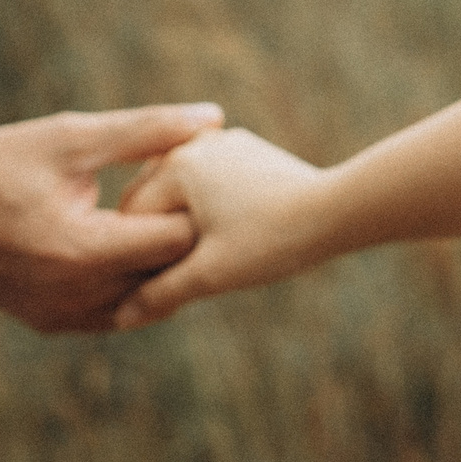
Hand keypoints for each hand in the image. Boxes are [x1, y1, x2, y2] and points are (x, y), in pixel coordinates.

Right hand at [0, 0, 219, 332]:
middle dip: (183, 243)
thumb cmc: (1, 159)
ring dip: (158, 269)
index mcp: (85, 251)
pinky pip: (113, 314)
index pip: (178, 243)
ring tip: (162, 224)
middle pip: (167, 278)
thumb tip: (215, 117)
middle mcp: (76, 297)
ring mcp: (61, 317)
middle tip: (198, 208)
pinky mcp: (48, 324)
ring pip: (143, 302)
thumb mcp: (74, 138)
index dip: (196, 211)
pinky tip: (131, 248)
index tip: (199, 184)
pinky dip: (128, 287)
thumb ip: (147, 131)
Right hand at [110, 127, 335, 327]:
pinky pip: (209, 183)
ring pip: (181, 191)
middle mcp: (193, 145)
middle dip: (152, 237)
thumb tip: (119, 318)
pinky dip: (205, 209)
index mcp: (175, 166)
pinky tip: (216, 238)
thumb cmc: (275, 241)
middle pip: (152, 199)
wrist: (341, 211)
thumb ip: (160, 294)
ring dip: (178, 223)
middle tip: (155, 280)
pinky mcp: (247, 151)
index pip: (131, 216)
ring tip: (188, 263)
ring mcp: (222, 143)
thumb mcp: (211, 274)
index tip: (137, 287)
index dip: (132, 256)